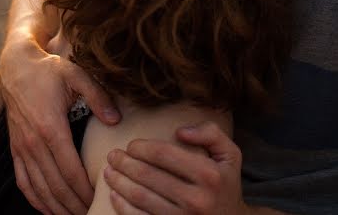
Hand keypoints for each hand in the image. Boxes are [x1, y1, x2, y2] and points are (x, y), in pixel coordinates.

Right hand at [0, 38, 119, 213]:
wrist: (15, 66)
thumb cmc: (48, 70)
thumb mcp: (75, 74)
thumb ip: (98, 96)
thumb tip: (115, 120)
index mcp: (50, 127)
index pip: (71, 170)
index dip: (86, 190)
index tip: (100, 198)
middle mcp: (33, 142)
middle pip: (56, 186)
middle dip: (75, 205)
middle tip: (92, 213)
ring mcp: (21, 148)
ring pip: (40, 189)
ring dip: (58, 207)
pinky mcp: (15, 149)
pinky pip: (23, 182)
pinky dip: (36, 200)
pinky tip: (49, 210)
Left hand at [104, 121, 247, 214]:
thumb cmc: (225, 185)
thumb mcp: (229, 156)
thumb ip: (210, 133)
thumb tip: (180, 131)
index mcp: (209, 175)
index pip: (163, 153)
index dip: (141, 147)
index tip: (131, 145)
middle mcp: (196, 199)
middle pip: (147, 175)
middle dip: (124, 162)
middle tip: (113, 156)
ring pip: (139, 196)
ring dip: (118, 181)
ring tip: (108, 171)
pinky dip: (122, 206)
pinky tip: (114, 194)